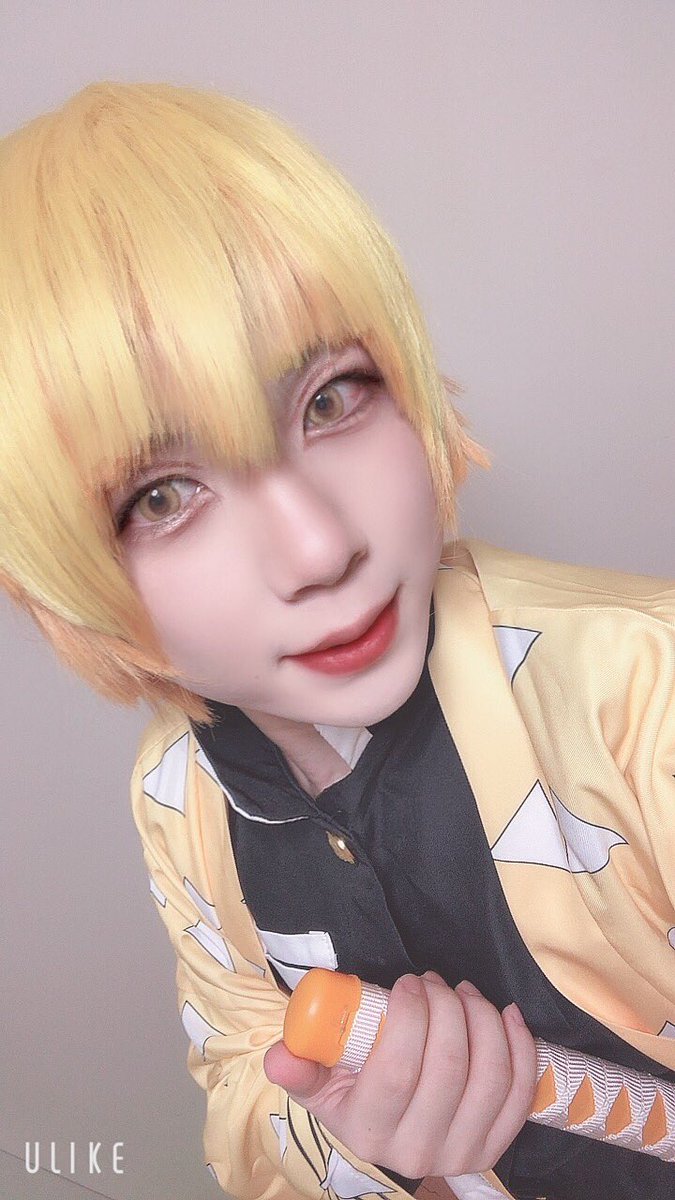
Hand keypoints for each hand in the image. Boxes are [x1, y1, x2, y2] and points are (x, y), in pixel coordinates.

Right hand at [263, 971, 536, 1178]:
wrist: (389, 1138)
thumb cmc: (353, 1094)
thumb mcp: (318, 1083)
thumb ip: (299, 1066)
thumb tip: (279, 1055)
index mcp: (369, 1131)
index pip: (398, 1070)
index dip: (411, 1017)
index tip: (408, 983)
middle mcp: (417, 1151)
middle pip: (449, 1067)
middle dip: (448, 1008)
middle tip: (436, 982)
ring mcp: (461, 1153)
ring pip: (490, 1075)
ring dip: (484, 1020)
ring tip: (465, 993)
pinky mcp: (495, 1148)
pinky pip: (520, 1093)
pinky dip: (520, 1046)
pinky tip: (506, 1014)